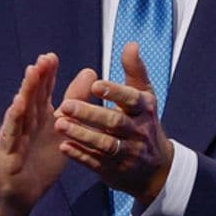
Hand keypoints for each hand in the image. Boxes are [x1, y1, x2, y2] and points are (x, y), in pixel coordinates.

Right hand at [0, 53, 94, 215]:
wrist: (21, 195)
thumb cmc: (40, 160)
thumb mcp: (62, 129)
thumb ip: (74, 101)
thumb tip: (90, 72)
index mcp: (38, 117)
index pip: (42, 92)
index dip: (47, 75)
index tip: (52, 57)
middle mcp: (25, 123)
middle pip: (31, 97)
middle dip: (37, 78)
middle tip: (44, 60)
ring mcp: (14, 137)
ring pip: (20, 111)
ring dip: (25, 92)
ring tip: (31, 74)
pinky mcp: (7, 153)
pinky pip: (11, 134)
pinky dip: (14, 119)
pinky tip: (17, 105)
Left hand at [55, 42, 173, 205]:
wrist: (156, 169)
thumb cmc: (144, 123)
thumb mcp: (145, 98)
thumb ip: (135, 71)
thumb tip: (130, 44)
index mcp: (145, 111)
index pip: (132, 100)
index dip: (115, 93)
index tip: (95, 85)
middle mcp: (138, 133)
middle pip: (114, 123)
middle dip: (90, 114)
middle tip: (65, 105)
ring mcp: (127, 154)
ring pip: (104, 145)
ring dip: (81, 135)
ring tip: (59, 124)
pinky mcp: (115, 171)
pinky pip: (96, 163)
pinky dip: (80, 156)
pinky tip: (63, 147)